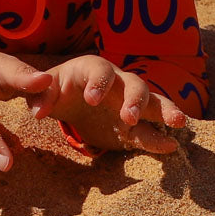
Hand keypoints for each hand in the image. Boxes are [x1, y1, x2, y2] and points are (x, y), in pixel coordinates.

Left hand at [27, 54, 186, 153]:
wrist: (67, 102)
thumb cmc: (56, 89)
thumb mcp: (43, 90)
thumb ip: (38, 97)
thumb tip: (37, 111)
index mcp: (91, 69)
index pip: (100, 70)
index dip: (99, 82)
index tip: (91, 99)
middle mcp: (117, 83)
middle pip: (134, 83)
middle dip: (134, 99)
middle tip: (129, 117)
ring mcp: (129, 104)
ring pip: (153, 103)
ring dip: (164, 110)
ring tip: (177, 122)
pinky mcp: (134, 128)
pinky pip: (151, 131)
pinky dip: (161, 138)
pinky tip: (171, 146)